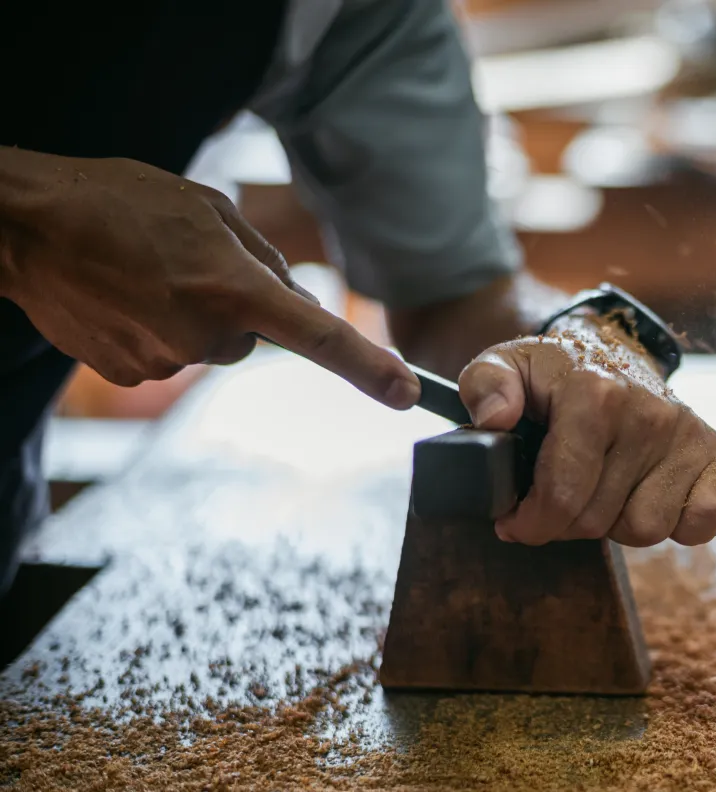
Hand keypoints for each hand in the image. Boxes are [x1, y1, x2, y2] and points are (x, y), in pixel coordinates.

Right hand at [0, 149, 419, 407]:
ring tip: (143, 272)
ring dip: (189, 314)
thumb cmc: (118, 201)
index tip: (406, 395)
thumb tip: (297, 302)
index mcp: (232, 288)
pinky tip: (121, 295)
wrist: (20, 225)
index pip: (318, 336)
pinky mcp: (131, 375)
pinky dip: (154, 329)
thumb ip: (264, 259)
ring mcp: (164, 361)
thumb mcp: (208, 208)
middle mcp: (203, 334)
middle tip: (183, 262)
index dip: (367, 367)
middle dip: (232, 304)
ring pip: (207, 345)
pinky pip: (168, 355)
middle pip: (250, 335)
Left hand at [457, 317, 715, 547]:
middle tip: (556, 500)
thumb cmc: (557, 372)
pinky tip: (647, 497)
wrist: (613, 350)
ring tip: (601, 491)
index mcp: (595, 393)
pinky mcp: (712, 452)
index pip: (563, 496)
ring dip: (617, 523)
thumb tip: (495, 418)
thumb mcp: (507, 364)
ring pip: (646, 529)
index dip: (531, 523)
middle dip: (566, 523)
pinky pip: (703, 521)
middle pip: (598, 520)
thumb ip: (485, 385)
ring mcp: (686, 433)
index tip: (515, 520)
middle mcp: (648, 412)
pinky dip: (678, 524)